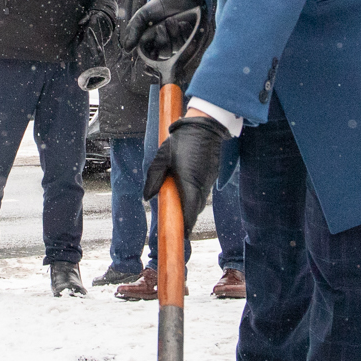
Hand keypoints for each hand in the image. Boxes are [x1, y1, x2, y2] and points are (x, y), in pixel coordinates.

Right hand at [127, 0, 208, 86]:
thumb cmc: (157, 8)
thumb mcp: (142, 17)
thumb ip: (134, 31)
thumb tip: (127, 49)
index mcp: (151, 47)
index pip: (150, 65)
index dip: (151, 66)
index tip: (152, 58)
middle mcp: (165, 50)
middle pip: (164, 55)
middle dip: (163, 40)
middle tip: (161, 25)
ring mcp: (179, 46)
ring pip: (176, 49)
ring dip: (174, 34)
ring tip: (172, 20)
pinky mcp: (191, 41)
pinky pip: (189, 43)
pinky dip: (184, 32)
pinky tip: (183, 23)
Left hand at [142, 112, 228, 244]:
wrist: (204, 125)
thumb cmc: (181, 141)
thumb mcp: (161, 158)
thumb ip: (154, 179)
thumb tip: (148, 197)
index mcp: (189, 183)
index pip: (190, 213)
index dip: (185, 226)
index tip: (180, 235)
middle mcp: (202, 185)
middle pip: (196, 209)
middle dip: (187, 218)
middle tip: (177, 225)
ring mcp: (209, 180)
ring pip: (200, 200)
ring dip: (191, 206)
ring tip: (180, 208)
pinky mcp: (212, 174)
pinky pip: (204, 190)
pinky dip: (196, 195)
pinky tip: (187, 190)